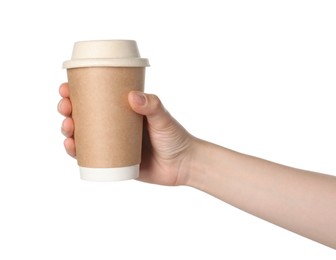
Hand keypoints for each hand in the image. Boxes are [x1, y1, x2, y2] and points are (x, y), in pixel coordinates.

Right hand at [58, 83, 194, 185]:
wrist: (184, 166)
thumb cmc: (175, 137)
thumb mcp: (163, 118)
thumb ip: (152, 106)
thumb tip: (132, 95)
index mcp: (124, 111)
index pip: (96, 98)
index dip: (77, 93)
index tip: (66, 89)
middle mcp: (115, 127)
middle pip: (85, 116)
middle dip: (68, 111)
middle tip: (65, 109)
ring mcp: (113, 144)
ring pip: (84, 136)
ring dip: (69, 131)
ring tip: (68, 129)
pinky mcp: (114, 162)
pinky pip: (91, 157)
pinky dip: (78, 152)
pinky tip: (71, 147)